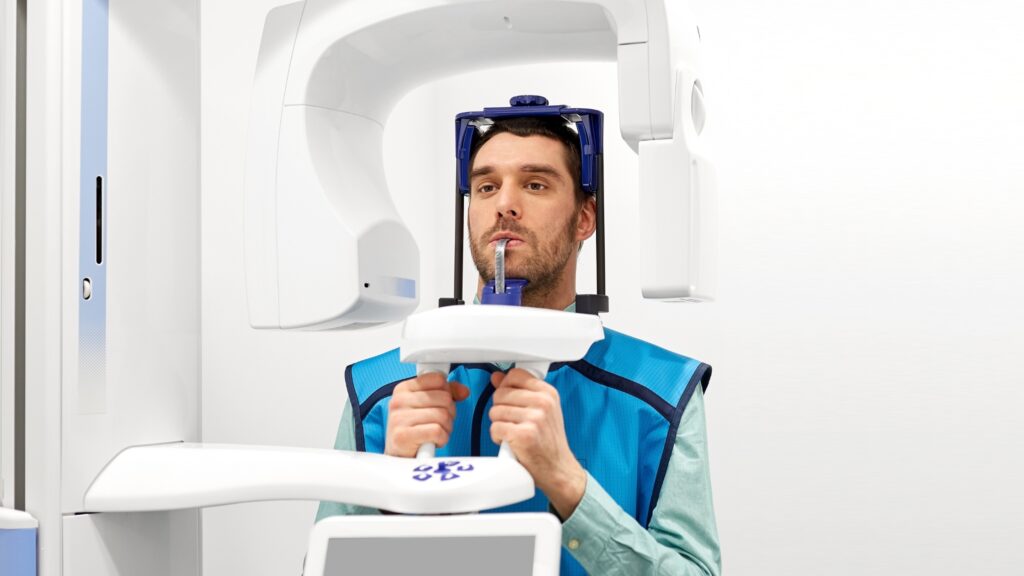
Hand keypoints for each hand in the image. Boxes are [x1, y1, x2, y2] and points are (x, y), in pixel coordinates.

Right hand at [385, 373, 469, 457]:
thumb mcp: (428, 406)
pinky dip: (441, 439)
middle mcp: (399, 401)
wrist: (400, 456)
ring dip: (446, 428)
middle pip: (444, 398)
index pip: (438, 379)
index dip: (447, 393)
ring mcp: (399, 418)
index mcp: (403, 389)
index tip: (440, 404)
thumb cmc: (414, 429)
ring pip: (442, 415)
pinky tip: (433, 441)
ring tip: (435, 433)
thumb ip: (447, 393)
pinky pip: (437, 431)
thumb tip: (464, 391)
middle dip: (449, 413)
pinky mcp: (403, 436)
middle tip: (439, 423)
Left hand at [489, 368, 586, 518]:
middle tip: (514, 422)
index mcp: (548, 393)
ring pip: (495, 411)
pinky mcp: (524, 435)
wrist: (558, 469)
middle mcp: (543, 403)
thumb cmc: (548, 441)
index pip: (514, 375)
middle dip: (501, 409)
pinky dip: (498, 437)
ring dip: (499, 425)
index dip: (506, 387)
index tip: (510, 400)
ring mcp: (534, 419)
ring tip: (513, 433)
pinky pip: (495, 428)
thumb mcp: (541, 410)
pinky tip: (510, 442)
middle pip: (500, 394)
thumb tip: (497, 377)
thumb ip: (520, 391)